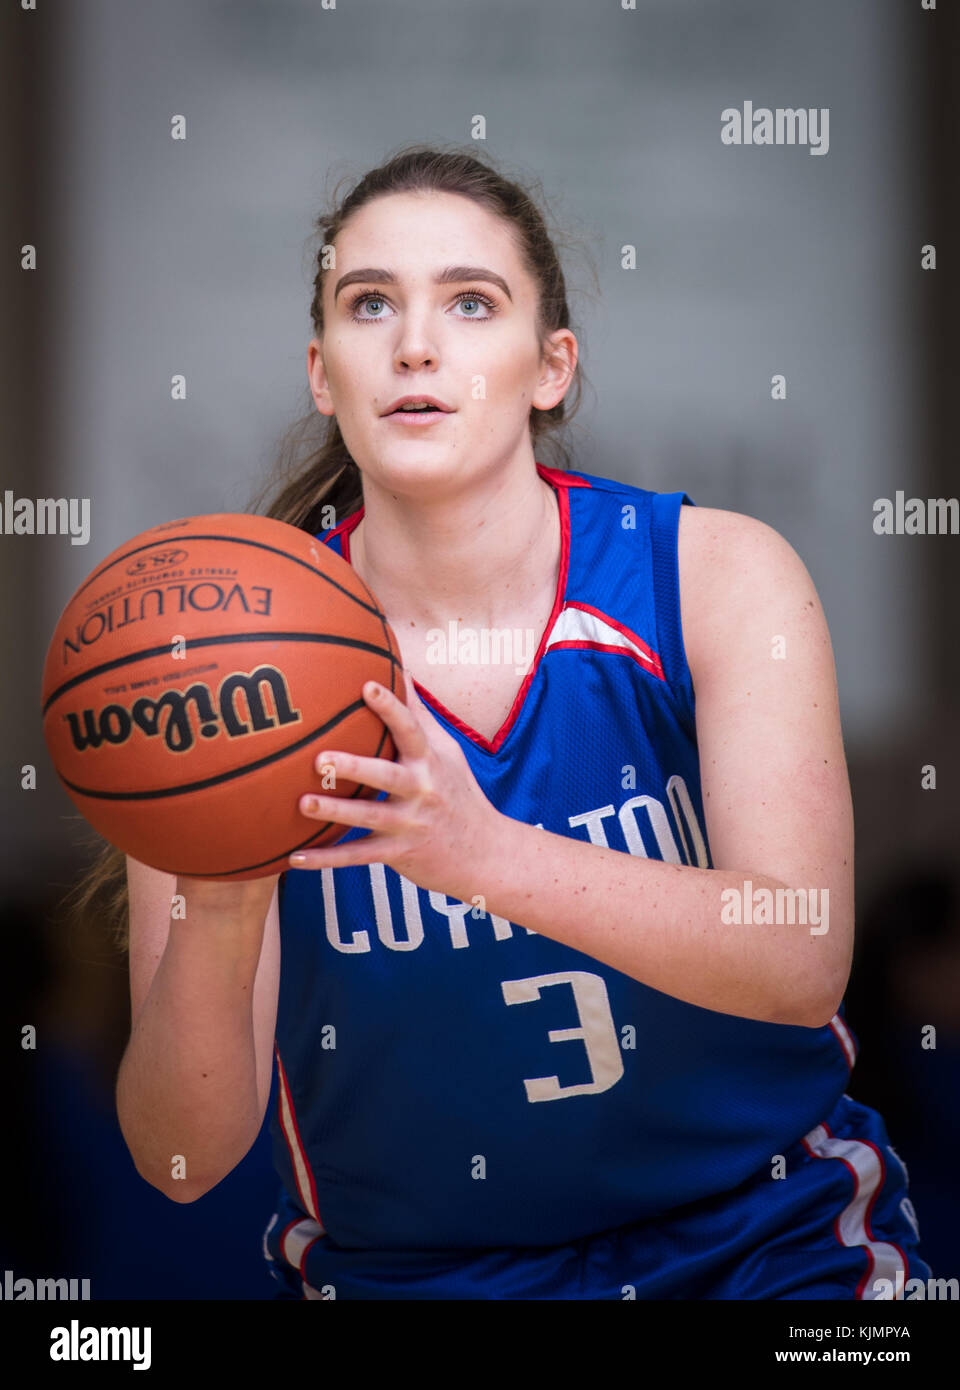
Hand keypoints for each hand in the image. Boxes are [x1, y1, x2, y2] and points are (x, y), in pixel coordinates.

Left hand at [289, 670, 503, 898]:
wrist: (484, 853)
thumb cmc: (458, 793)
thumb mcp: (447, 754)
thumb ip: (420, 716)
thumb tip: (401, 669)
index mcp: (430, 762)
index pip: (411, 730)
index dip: (391, 707)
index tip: (367, 686)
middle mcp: (421, 791)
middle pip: (386, 775)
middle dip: (354, 766)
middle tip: (320, 758)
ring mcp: (409, 824)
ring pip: (368, 818)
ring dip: (335, 813)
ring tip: (302, 804)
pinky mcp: (398, 854)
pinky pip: (358, 857)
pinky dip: (326, 859)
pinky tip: (295, 857)